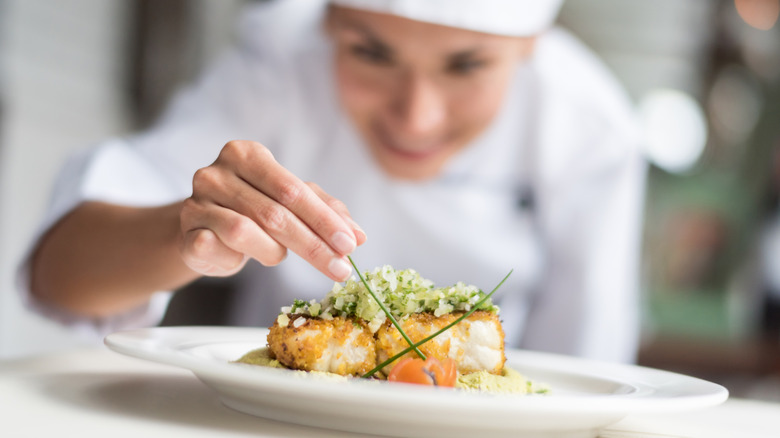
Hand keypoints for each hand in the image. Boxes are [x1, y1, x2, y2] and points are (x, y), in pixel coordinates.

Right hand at [179, 140, 365, 280]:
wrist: (205, 229)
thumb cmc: (254, 210)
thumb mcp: (291, 203)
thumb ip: (325, 212)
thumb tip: (359, 235)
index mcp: (247, 154)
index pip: (294, 190)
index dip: (325, 221)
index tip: (351, 245)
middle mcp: (216, 172)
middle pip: (274, 213)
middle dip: (313, 245)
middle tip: (340, 269)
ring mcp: (195, 201)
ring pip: (245, 232)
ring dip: (272, 252)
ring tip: (278, 255)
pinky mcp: (184, 232)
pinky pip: (216, 249)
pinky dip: (236, 258)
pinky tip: (241, 259)